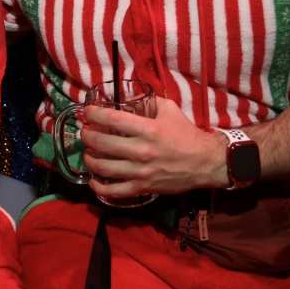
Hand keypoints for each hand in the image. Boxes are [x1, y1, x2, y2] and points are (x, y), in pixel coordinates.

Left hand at [81, 96, 229, 200]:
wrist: (204, 162)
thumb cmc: (186, 134)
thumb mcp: (170, 110)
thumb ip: (149, 101)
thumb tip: (129, 97)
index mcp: (148, 129)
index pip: (112, 120)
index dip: (94, 115)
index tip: (87, 112)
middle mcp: (141, 151)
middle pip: (102, 144)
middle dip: (88, 136)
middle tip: (85, 132)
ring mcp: (141, 171)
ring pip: (104, 168)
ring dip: (89, 159)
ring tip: (88, 153)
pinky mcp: (143, 187)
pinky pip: (115, 191)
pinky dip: (100, 187)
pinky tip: (94, 180)